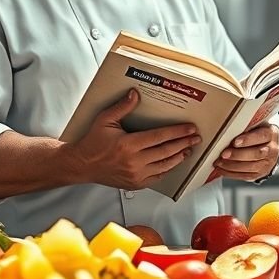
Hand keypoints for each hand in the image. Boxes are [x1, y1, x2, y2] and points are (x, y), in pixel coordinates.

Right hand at [68, 89, 200, 189]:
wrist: (83, 165)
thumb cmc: (93, 143)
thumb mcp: (105, 120)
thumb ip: (121, 107)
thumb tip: (135, 94)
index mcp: (128, 145)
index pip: (160, 137)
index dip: (177, 132)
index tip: (189, 128)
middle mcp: (134, 161)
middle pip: (167, 151)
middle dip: (184, 143)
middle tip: (195, 138)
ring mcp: (136, 174)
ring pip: (165, 165)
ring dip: (179, 157)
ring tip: (188, 149)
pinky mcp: (135, 183)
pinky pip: (157, 176)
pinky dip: (168, 169)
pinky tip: (174, 162)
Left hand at [213, 124, 278, 181]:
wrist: (269, 147)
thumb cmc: (258, 134)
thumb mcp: (256, 126)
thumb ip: (245, 128)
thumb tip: (227, 132)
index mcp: (271, 134)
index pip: (261, 136)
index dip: (248, 139)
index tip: (235, 141)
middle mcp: (272, 150)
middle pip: (256, 154)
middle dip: (238, 155)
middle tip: (224, 154)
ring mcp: (267, 164)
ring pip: (250, 167)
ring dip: (232, 165)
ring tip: (219, 162)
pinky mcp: (260, 174)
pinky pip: (245, 176)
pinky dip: (231, 173)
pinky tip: (222, 169)